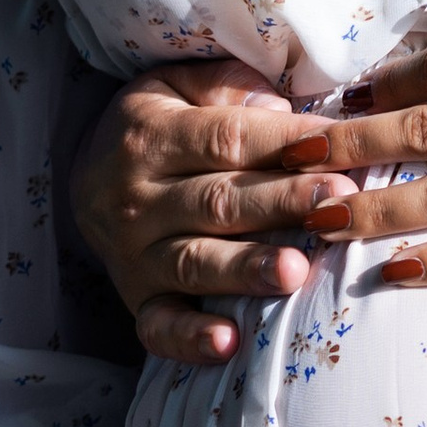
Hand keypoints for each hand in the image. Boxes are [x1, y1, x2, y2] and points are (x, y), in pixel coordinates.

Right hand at [69, 62, 361, 362]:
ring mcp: (134, 254)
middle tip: (338, 204)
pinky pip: (159, 326)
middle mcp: (138, 198)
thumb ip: (227, 87)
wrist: (85, 174)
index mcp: (152, 136)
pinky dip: (192, 338)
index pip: (227, 138)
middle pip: (218, 201)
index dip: (286, 142)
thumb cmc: (158, 122)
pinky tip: (230, 344)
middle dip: (282, 204)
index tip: (342, 146)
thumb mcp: (178, 83)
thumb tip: (278, 109)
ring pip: (196, 262)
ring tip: (297, 271)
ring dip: (248, 269)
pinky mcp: (136, 299)